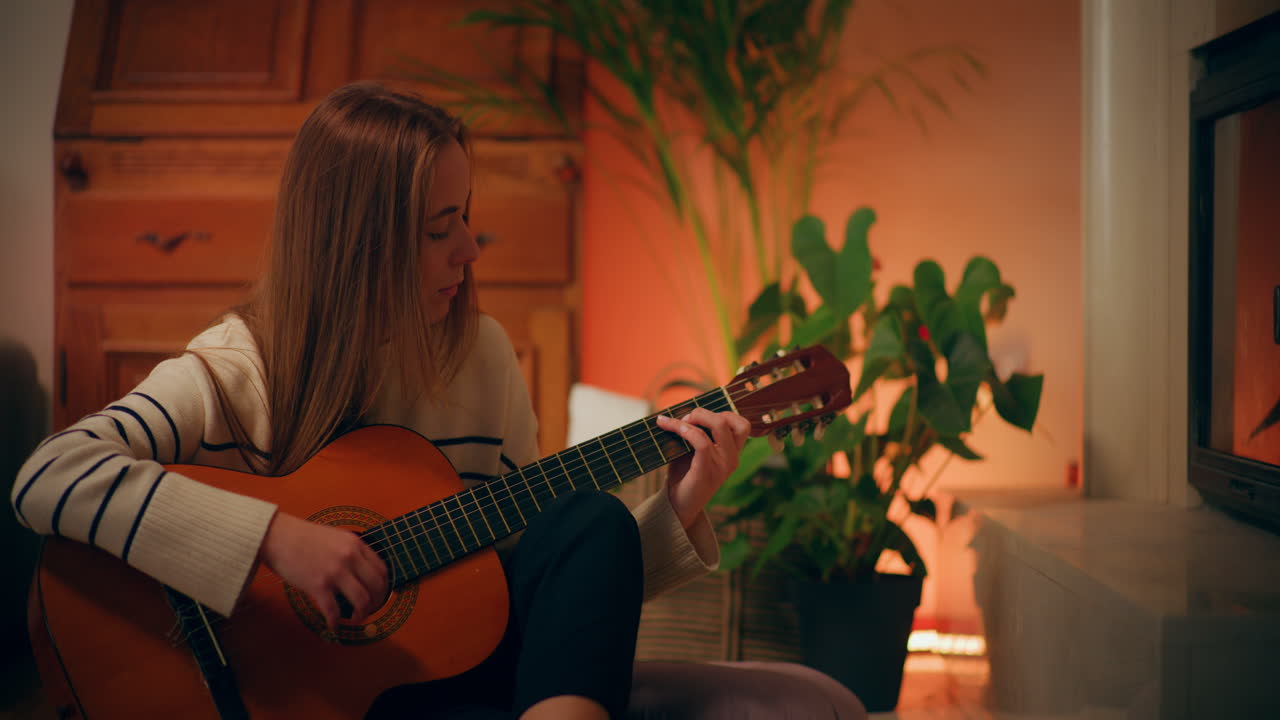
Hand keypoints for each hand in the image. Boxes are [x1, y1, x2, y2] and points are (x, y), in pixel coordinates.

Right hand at [258, 512, 388, 628]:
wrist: (278, 536)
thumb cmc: (303, 537)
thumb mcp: (336, 537)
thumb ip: (351, 552)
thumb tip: (362, 573)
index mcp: (355, 544)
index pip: (382, 570)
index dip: (384, 587)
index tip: (378, 596)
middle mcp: (349, 557)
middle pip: (377, 587)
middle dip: (376, 603)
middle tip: (369, 610)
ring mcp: (335, 572)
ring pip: (362, 601)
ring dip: (361, 614)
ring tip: (354, 618)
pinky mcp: (318, 585)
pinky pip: (334, 611)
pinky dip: (335, 622)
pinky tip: (333, 625)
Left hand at [656, 409, 750, 528]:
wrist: (677, 506)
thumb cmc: (684, 475)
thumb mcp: (692, 450)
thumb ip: (695, 432)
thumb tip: (681, 410)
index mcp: (732, 453)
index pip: (741, 424)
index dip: (721, 413)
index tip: (697, 417)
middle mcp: (732, 458)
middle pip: (733, 420)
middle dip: (706, 412)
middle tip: (686, 420)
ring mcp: (722, 465)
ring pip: (719, 425)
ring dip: (694, 417)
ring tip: (676, 423)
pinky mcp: (707, 471)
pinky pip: (701, 441)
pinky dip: (684, 429)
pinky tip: (669, 427)